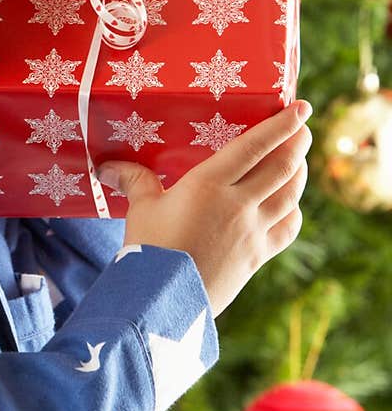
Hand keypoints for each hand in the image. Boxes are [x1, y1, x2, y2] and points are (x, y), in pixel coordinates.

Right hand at [96, 100, 312, 318]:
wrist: (163, 302)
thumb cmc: (148, 249)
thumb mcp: (141, 208)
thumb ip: (135, 180)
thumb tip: (107, 166)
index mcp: (210, 185)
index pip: (255, 146)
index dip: (281, 125)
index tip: (300, 108)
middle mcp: (239, 204)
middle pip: (282, 167)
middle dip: (298, 144)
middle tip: (303, 129)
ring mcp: (253, 232)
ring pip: (290, 195)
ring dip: (299, 173)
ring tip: (299, 160)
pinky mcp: (258, 256)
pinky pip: (287, 228)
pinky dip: (294, 211)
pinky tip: (290, 205)